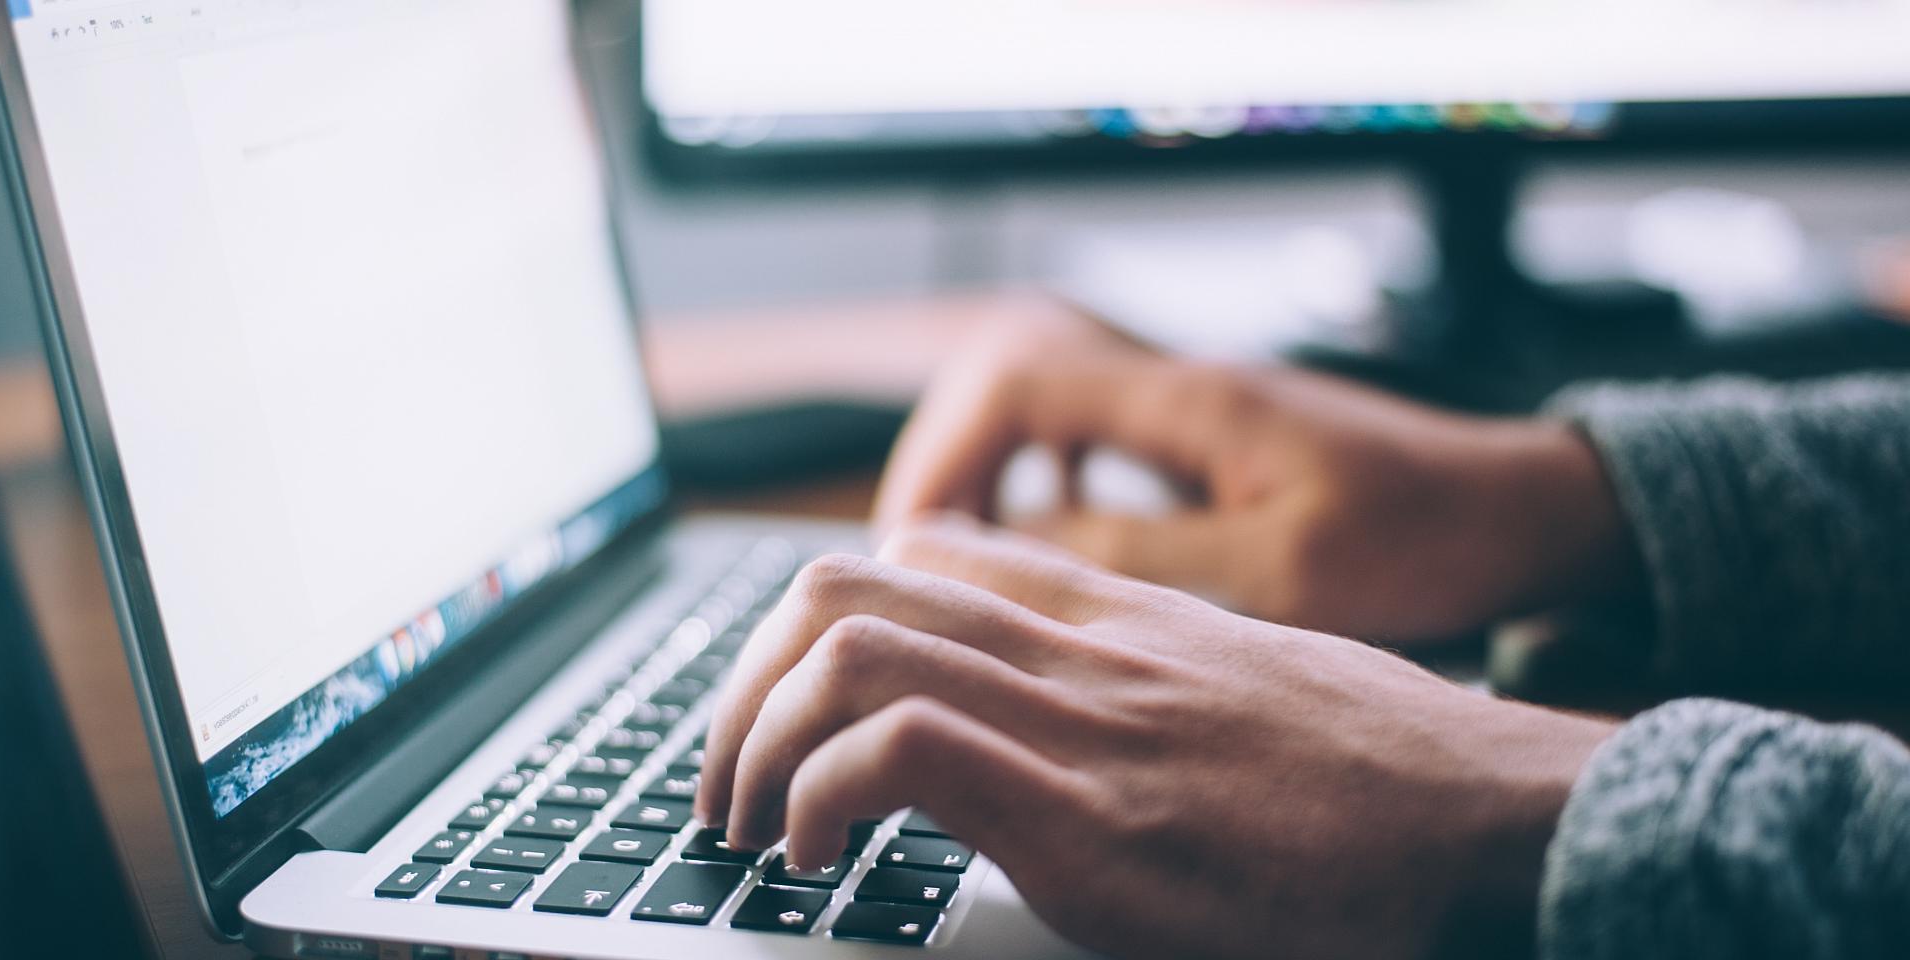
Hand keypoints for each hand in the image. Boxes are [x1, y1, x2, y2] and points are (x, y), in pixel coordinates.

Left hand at [696, 520, 1616, 959]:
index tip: (790, 702)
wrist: (1497, 819)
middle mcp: (1080, 647)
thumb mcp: (1251, 686)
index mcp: (1114, 616)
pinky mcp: (1090, 817)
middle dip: (745, 682)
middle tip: (726, 776)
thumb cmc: (1386, 773)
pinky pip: (899, 751)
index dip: (819, 620)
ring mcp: (1082, 722)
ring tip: (747, 825)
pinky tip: (817, 858)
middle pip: (846, 584)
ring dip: (754, 739)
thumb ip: (1150, 678)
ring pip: (847, 647)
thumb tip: (1083, 720)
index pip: (922, 552)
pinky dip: (819, 797)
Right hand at [874, 315, 1637, 641]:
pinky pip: (1092, 443)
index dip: (945, 455)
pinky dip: (1046, 487)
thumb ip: (1143, 556)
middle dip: (948, 466)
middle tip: (917, 562)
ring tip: (961, 563)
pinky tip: (1046, 547)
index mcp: (1189, 403)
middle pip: (1009, 384)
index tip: (915, 542)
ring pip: (1045, 412)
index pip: (1016, 382)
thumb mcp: (1281, 571)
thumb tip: (1016, 553)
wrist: (1519, 511)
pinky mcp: (1211, 444)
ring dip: (990, 477)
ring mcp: (1194, 411)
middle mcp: (1180, 389)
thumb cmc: (1424, 540)